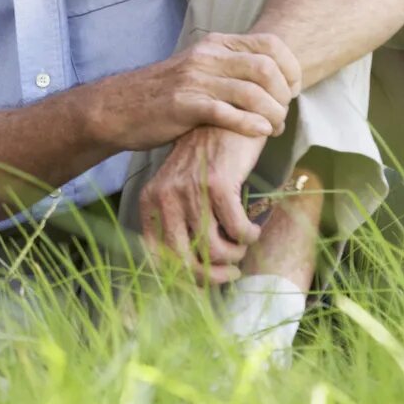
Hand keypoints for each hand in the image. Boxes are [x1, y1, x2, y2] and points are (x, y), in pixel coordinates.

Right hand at [94, 31, 301, 151]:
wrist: (119, 108)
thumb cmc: (165, 94)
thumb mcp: (199, 69)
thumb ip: (231, 68)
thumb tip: (273, 78)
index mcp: (215, 44)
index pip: (271, 45)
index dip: (291, 68)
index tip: (293, 91)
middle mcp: (206, 56)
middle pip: (266, 69)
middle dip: (284, 95)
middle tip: (282, 115)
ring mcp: (194, 80)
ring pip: (252, 92)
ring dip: (272, 114)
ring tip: (273, 129)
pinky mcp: (184, 105)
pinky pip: (227, 113)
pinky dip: (250, 125)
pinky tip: (259, 133)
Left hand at [138, 125, 270, 284]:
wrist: (225, 120)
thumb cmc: (208, 163)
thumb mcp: (183, 192)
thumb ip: (182, 225)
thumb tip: (195, 276)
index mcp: (151, 204)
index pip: (158, 259)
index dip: (183, 278)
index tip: (204, 283)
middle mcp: (164, 199)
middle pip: (186, 262)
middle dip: (213, 276)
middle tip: (232, 272)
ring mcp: (189, 191)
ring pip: (214, 250)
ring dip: (235, 255)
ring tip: (243, 246)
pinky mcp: (217, 184)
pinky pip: (237, 230)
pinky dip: (249, 236)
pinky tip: (253, 229)